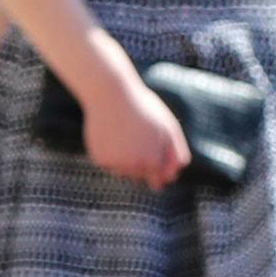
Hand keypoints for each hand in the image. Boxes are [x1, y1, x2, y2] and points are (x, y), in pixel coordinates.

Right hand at [83, 61, 189, 187]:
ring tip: (126, 135)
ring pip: (125, 172)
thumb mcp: (169, 129)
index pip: (161, 180)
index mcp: (154, 162)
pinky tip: (112, 136)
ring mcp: (115, 164)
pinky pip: (110, 163)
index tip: (156, 153)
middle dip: (143, 163)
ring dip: (127, 160)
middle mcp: (134, 167)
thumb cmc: (144, 110)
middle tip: (138, 138)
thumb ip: (175, 154)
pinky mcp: (100, 159)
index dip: (161, 168)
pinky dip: (111, 154)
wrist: (110, 96)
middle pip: (142, 176)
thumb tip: (173, 175)